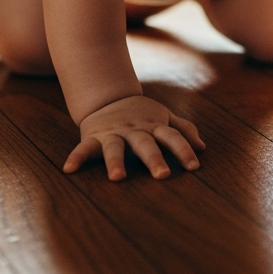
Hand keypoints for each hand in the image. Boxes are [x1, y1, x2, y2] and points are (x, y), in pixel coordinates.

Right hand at [64, 95, 205, 180]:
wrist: (107, 96)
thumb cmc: (141, 114)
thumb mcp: (163, 117)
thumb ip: (183, 129)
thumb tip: (203, 147)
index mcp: (153, 125)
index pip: (171, 136)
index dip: (183, 149)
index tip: (194, 166)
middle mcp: (134, 130)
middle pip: (145, 143)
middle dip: (153, 158)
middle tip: (163, 175)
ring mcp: (113, 133)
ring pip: (115, 147)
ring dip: (116, 161)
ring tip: (117, 178)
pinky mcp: (93, 136)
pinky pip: (84, 147)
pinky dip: (77, 157)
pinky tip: (69, 169)